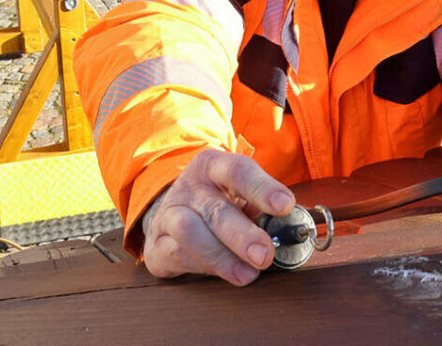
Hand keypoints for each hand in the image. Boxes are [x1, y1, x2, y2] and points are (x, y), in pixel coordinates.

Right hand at [139, 148, 294, 285]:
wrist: (173, 214)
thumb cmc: (219, 203)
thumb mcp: (239, 194)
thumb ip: (259, 206)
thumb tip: (281, 226)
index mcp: (213, 166)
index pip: (238, 170)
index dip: (262, 188)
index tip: (285, 206)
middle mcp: (188, 187)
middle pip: (216, 209)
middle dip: (243, 236)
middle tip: (265, 255)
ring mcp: (168, 214)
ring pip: (190, 232)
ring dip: (222, 257)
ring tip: (248, 274)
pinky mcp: (156, 244)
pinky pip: (177, 256)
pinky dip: (204, 267)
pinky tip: (225, 273)